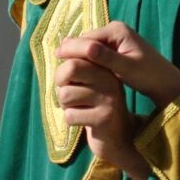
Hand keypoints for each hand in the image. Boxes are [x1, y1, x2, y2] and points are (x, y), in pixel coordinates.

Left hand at [54, 48, 149, 179]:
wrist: (119, 135)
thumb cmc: (98, 104)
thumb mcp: (94, 81)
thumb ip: (81, 64)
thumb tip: (63, 43)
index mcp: (106, 68)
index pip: (75, 57)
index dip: (63, 70)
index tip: (66, 80)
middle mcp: (109, 80)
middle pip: (70, 69)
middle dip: (60, 83)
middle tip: (67, 92)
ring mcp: (108, 99)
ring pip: (65, 95)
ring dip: (66, 105)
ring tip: (79, 107)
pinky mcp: (103, 118)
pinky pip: (70, 116)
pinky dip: (71, 120)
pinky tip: (84, 120)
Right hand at [56, 21, 179, 109]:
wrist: (164, 81)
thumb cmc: (148, 75)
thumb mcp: (127, 68)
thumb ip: (107, 58)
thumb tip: (87, 48)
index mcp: (117, 30)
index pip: (87, 38)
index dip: (71, 49)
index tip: (56, 59)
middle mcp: (114, 29)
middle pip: (85, 40)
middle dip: (72, 53)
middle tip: (57, 66)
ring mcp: (114, 38)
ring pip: (88, 47)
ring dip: (78, 58)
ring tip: (64, 71)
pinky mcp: (114, 48)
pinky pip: (95, 53)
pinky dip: (86, 61)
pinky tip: (78, 72)